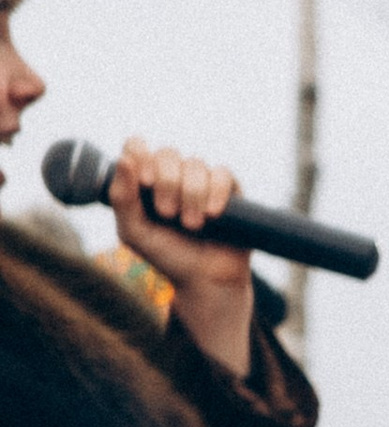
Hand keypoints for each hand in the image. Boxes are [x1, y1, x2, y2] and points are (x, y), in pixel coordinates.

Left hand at [107, 139, 253, 377]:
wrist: (205, 280)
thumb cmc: (167, 256)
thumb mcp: (134, 232)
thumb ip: (122, 199)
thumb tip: (125, 159)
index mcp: (145, 180)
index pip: (137, 146)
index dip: (141, 156)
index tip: (145, 183)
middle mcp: (173, 174)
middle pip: (167, 153)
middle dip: (167, 183)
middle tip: (168, 214)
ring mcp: (201, 179)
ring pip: (195, 164)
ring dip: (192, 195)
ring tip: (193, 225)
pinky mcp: (229, 188)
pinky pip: (222, 174)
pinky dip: (216, 193)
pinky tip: (212, 214)